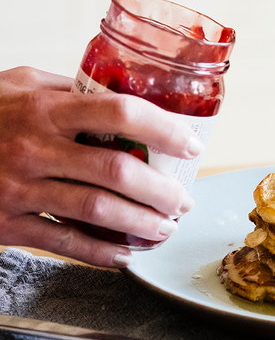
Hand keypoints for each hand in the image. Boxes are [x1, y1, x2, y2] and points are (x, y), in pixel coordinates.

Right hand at [0, 67, 200, 266]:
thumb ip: (67, 90)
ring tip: (166, 227)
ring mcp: (19, 189)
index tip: (191, 144)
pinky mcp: (8, 225)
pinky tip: (127, 254)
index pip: (120, 112)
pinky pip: (66, 243)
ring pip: (98, 213)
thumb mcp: (18, 85)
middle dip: (162, 190)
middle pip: (116, 172)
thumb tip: (123, 94)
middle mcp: (34, 148)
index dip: (164, 129)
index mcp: (44, 109)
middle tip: (184, 199)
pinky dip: (104, 253)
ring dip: (142, 224)